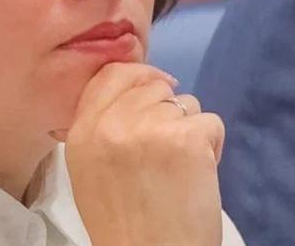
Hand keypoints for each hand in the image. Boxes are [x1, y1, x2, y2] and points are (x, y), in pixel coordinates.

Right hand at [60, 62, 224, 245]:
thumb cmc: (121, 221)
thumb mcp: (87, 169)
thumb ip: (99, 128)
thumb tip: (128, 97)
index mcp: (81, 131)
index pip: (110, 74)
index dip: (138, 75)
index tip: (156, 87)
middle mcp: (111, 124)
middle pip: (152, 86)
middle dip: (166, 109)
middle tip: (167, 147)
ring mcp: (149, 128)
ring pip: (184, 103)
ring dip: (189, 128)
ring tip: (179, 167)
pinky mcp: (187, 139)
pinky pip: (210, 122)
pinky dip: (212, 145)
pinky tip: (198, 173)